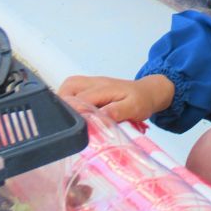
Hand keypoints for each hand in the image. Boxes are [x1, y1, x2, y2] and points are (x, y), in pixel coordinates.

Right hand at [58, 74, 174, 123]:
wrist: (146, 92)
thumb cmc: (141, 101)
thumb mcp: (134, 108)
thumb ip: (117, 111)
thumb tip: (100, 116)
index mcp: (104, 88)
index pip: (80, 98)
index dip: (76, 113)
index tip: (76, 127)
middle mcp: (93, 82)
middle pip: (68, 90)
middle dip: (65, 107)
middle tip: (71, 124)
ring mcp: (89, 83)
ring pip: (67, 88)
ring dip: (64, 103)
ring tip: (70, 120)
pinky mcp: (88, 87)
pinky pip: (71, 90)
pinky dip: (68, 101)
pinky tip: (74, 114)